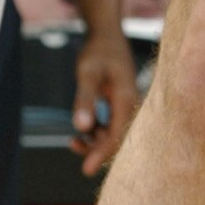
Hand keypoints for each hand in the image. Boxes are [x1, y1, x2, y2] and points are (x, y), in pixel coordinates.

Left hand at [72, 28, 139, 176]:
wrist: (106, 34)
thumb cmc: (97, 51)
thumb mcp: (87, 73)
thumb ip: (85, 99)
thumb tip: (81, 127)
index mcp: (126, 98)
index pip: (117, 134)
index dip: (101, 153)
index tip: (86, 170)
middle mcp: (130, 104)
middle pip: (118, 138)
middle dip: (98, 150)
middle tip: (77, 154)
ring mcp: (126, 104)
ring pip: (114, 134)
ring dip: (95, 142)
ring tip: (73, 142)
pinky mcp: (119, 103)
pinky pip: (111, 126)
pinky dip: (96, 132)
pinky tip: (80, 133)